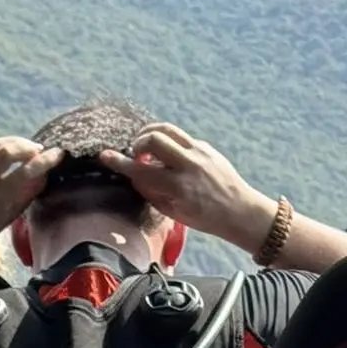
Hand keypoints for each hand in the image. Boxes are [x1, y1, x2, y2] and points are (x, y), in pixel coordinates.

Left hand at [0, 138, 62, 255]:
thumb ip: (27, 193)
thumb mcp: (9, 216)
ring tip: (27, 148)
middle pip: (8, 150)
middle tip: (39, 151)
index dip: (44, 161)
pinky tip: (8, 152)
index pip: (25, 171)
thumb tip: (44, 174)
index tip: (58, 154)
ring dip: (15, 143)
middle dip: (27, 146)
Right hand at [100, 125, 273, 252]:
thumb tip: (134, 176)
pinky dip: (167, 142)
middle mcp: (189, 165)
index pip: (142, 170)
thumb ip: (153, 193)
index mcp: (180, 188)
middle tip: (135, 154)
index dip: (120, 163)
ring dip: (149, 134)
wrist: (240, 210)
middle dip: (137, 143)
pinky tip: (167, 155)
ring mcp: (199, 152)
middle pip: (153, 138)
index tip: (105, 156)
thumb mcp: (176, 213)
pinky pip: (179, 137)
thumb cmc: (207, 218)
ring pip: (166, 129)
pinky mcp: (205, 146)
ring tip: (145, 146)